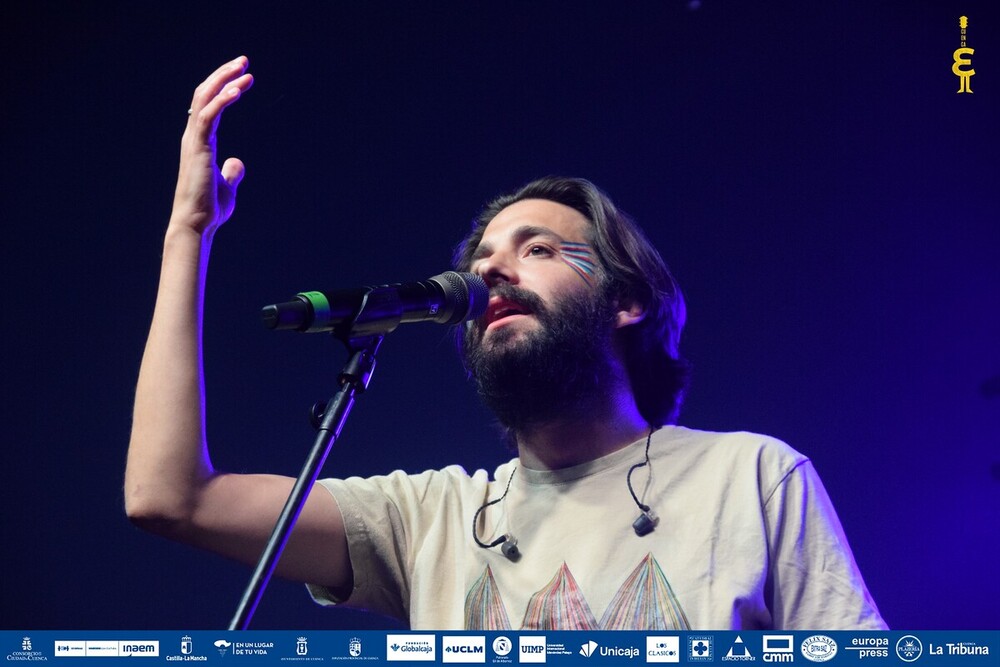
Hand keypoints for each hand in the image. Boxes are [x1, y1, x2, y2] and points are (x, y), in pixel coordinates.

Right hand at [170, 56, 253, 234]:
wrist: (196, 224)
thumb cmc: (209, 209)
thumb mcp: (227, 187)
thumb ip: (231, 172)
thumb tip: (237, 162)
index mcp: (200, 142)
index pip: (208, 105)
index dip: (223, 87)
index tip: (242, 76)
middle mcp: (193, 136)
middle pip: (204, 94)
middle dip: (223, 74)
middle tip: (243, 61)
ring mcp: (193, 141)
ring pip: (204, 99)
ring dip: (224, 81)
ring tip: (244, 68)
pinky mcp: (198, 148)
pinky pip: (208, 116)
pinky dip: (222, 100)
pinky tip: (237, 89)